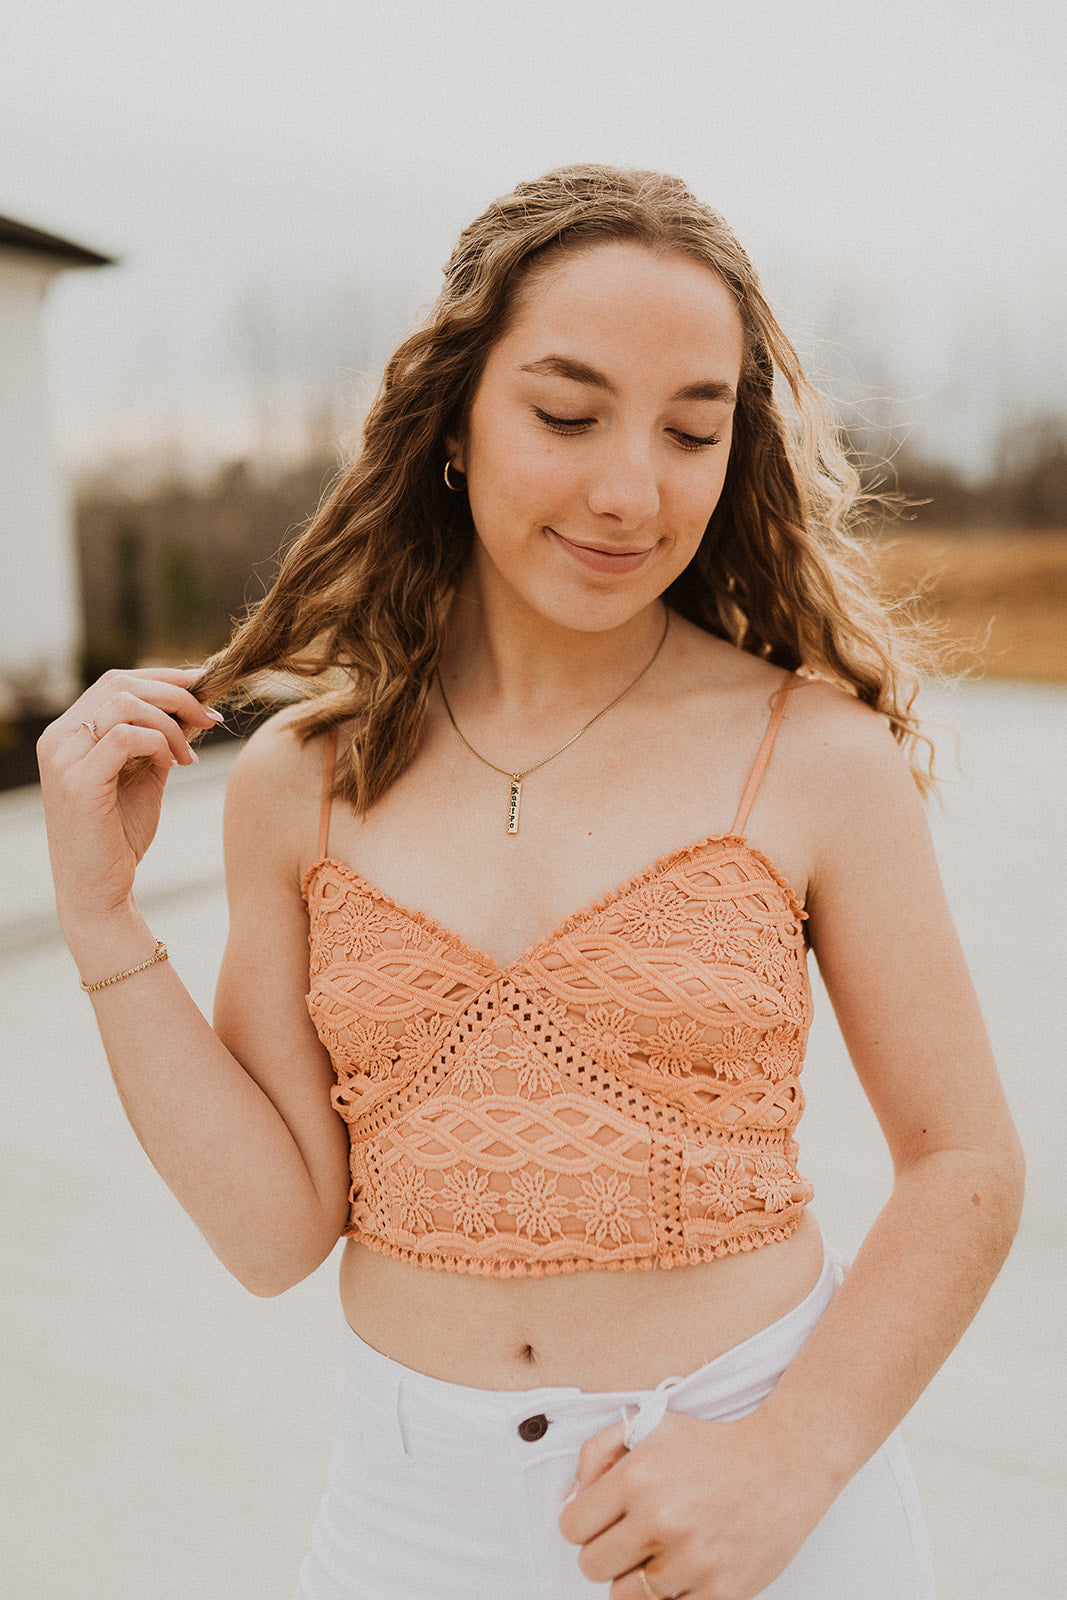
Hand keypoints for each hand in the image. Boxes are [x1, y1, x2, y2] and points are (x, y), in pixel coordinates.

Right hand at [36, 667, 219, 929]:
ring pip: (124, 703)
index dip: (163, 677)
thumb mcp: (144, 777)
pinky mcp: (78, 782)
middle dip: (175, 694)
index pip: (115, 681)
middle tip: (210, 717)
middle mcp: (58, 739)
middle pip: (121, 683)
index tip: (203, 685)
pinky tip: (175, 765)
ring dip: (170, 722)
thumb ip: (159, 741)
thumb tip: (193, 708)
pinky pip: (126, 737)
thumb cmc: (120, 837)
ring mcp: (63, 759)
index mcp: (67, 734)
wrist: (99, 892)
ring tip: (190, 756)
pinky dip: (159, 743)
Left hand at [558, 1408, 827, 1599]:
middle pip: (592, 1567)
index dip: (583, 1524)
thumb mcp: (649, 1428)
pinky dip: (674, 1593)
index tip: (602, 1520)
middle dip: (607, 1552)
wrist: (783, 1462)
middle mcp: (660, 1519)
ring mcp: (690, 1560)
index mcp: (636, 1477)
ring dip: (639, 1576)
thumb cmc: (715, 1447)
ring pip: (625, 1596)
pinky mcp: (720, 1592)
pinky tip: (688, 1566)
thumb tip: (569, 1502)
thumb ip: (596, 1455)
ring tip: (665, 1549)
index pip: (571, 1527)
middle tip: (634, 1535)